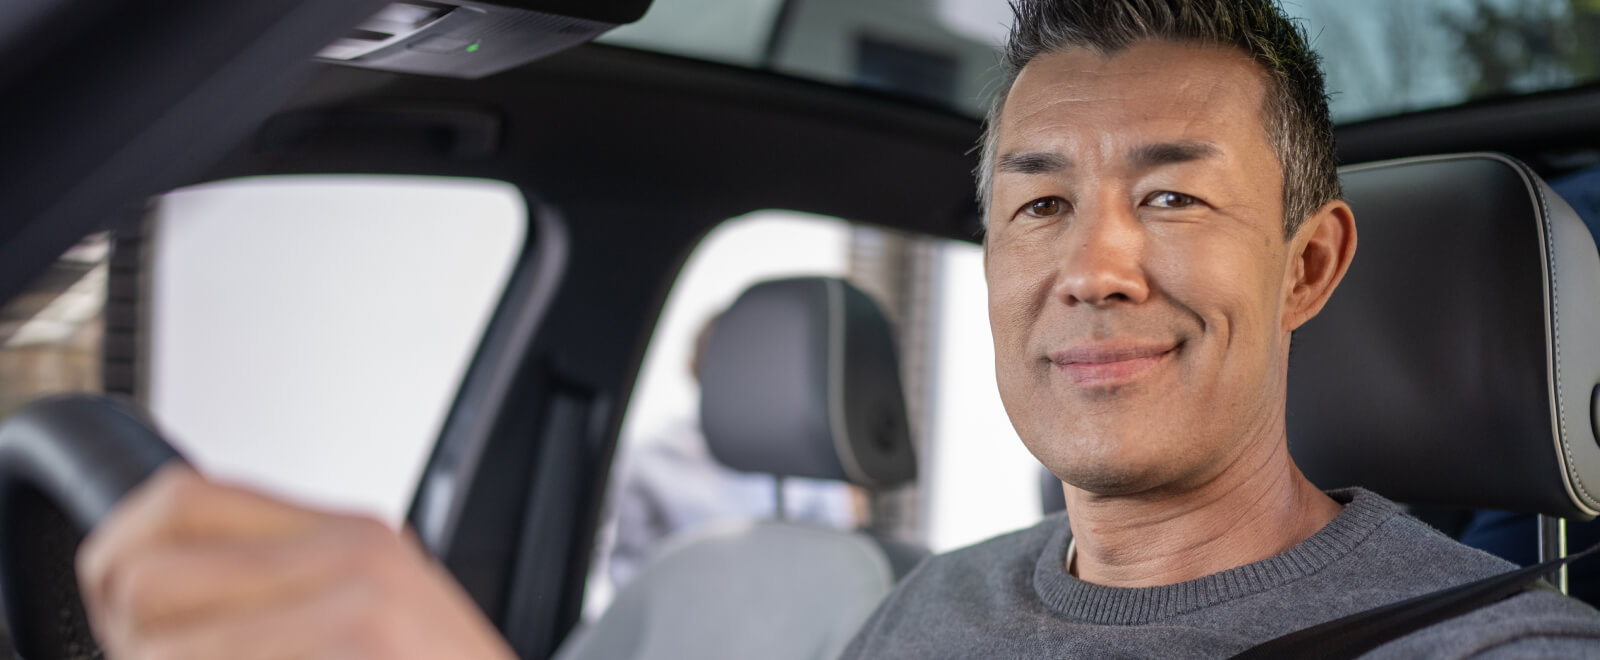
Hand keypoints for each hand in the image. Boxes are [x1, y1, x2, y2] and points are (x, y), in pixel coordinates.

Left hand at [77, 464, 516, 658]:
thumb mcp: (373, 620)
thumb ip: (279, 590)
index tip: (126, 613)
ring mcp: (358, 611)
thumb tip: (141, 596)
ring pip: (159, 649)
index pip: (176, 500)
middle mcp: (354, 559)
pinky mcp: (360, 646)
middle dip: (135, 647)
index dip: (119, 558)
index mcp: (352, 536)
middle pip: (148, 578)